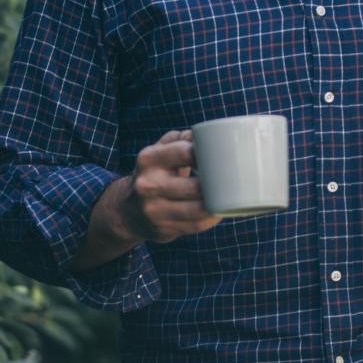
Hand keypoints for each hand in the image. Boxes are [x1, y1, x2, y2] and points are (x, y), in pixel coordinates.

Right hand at [75, 131, 220, 271]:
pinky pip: (194, 226)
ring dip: (217, 204)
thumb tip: (210, 133)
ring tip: (231, 196)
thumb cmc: (155, 173)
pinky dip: (211, 219)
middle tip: (234, 179)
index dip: (209, 154)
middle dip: (217, 184)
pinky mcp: (161, 229)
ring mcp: (153, 210)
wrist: (128, 211)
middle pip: (194, 186)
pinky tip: (219, 211)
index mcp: (149, 159)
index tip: (225, 155)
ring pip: (197, 209)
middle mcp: (147, 185)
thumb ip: (182, 139)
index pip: (185, 152)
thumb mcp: (160, 152)